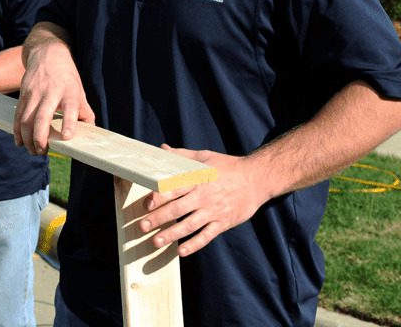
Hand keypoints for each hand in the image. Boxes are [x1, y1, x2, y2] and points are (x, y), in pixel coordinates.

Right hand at [14, 41, 94, 154]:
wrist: (47, 53)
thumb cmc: (66, 75)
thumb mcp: (79, 90)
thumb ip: (84, 111)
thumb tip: (90, 132)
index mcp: (69, 90)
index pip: (70, 108)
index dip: (69, 123)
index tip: (67, 137)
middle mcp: (51, 91)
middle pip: (42, 117)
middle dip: (40, 138)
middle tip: (42, 151)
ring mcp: (35, 92)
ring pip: (26, 119)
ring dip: (28, 138)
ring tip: (33, 151)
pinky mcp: (23, 93)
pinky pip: (18, 115)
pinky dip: (17, 131)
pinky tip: (20, 142)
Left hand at [138, 146, 265, 257]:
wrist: (257, 178)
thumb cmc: (228, 166)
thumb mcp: (205, 156)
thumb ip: (182, 155)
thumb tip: (162, 148)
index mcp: (197, 178)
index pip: (174, 188)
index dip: (159, 196)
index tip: (146, 204)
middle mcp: (204, 196)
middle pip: (177, 208)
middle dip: (158, 218)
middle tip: (142, 226)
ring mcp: (214, 210)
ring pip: (189, 225)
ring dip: (171, 234)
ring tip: (156, 242)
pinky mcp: (224, 222)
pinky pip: (207, 235)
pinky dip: (194, 244)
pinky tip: (181, 251)